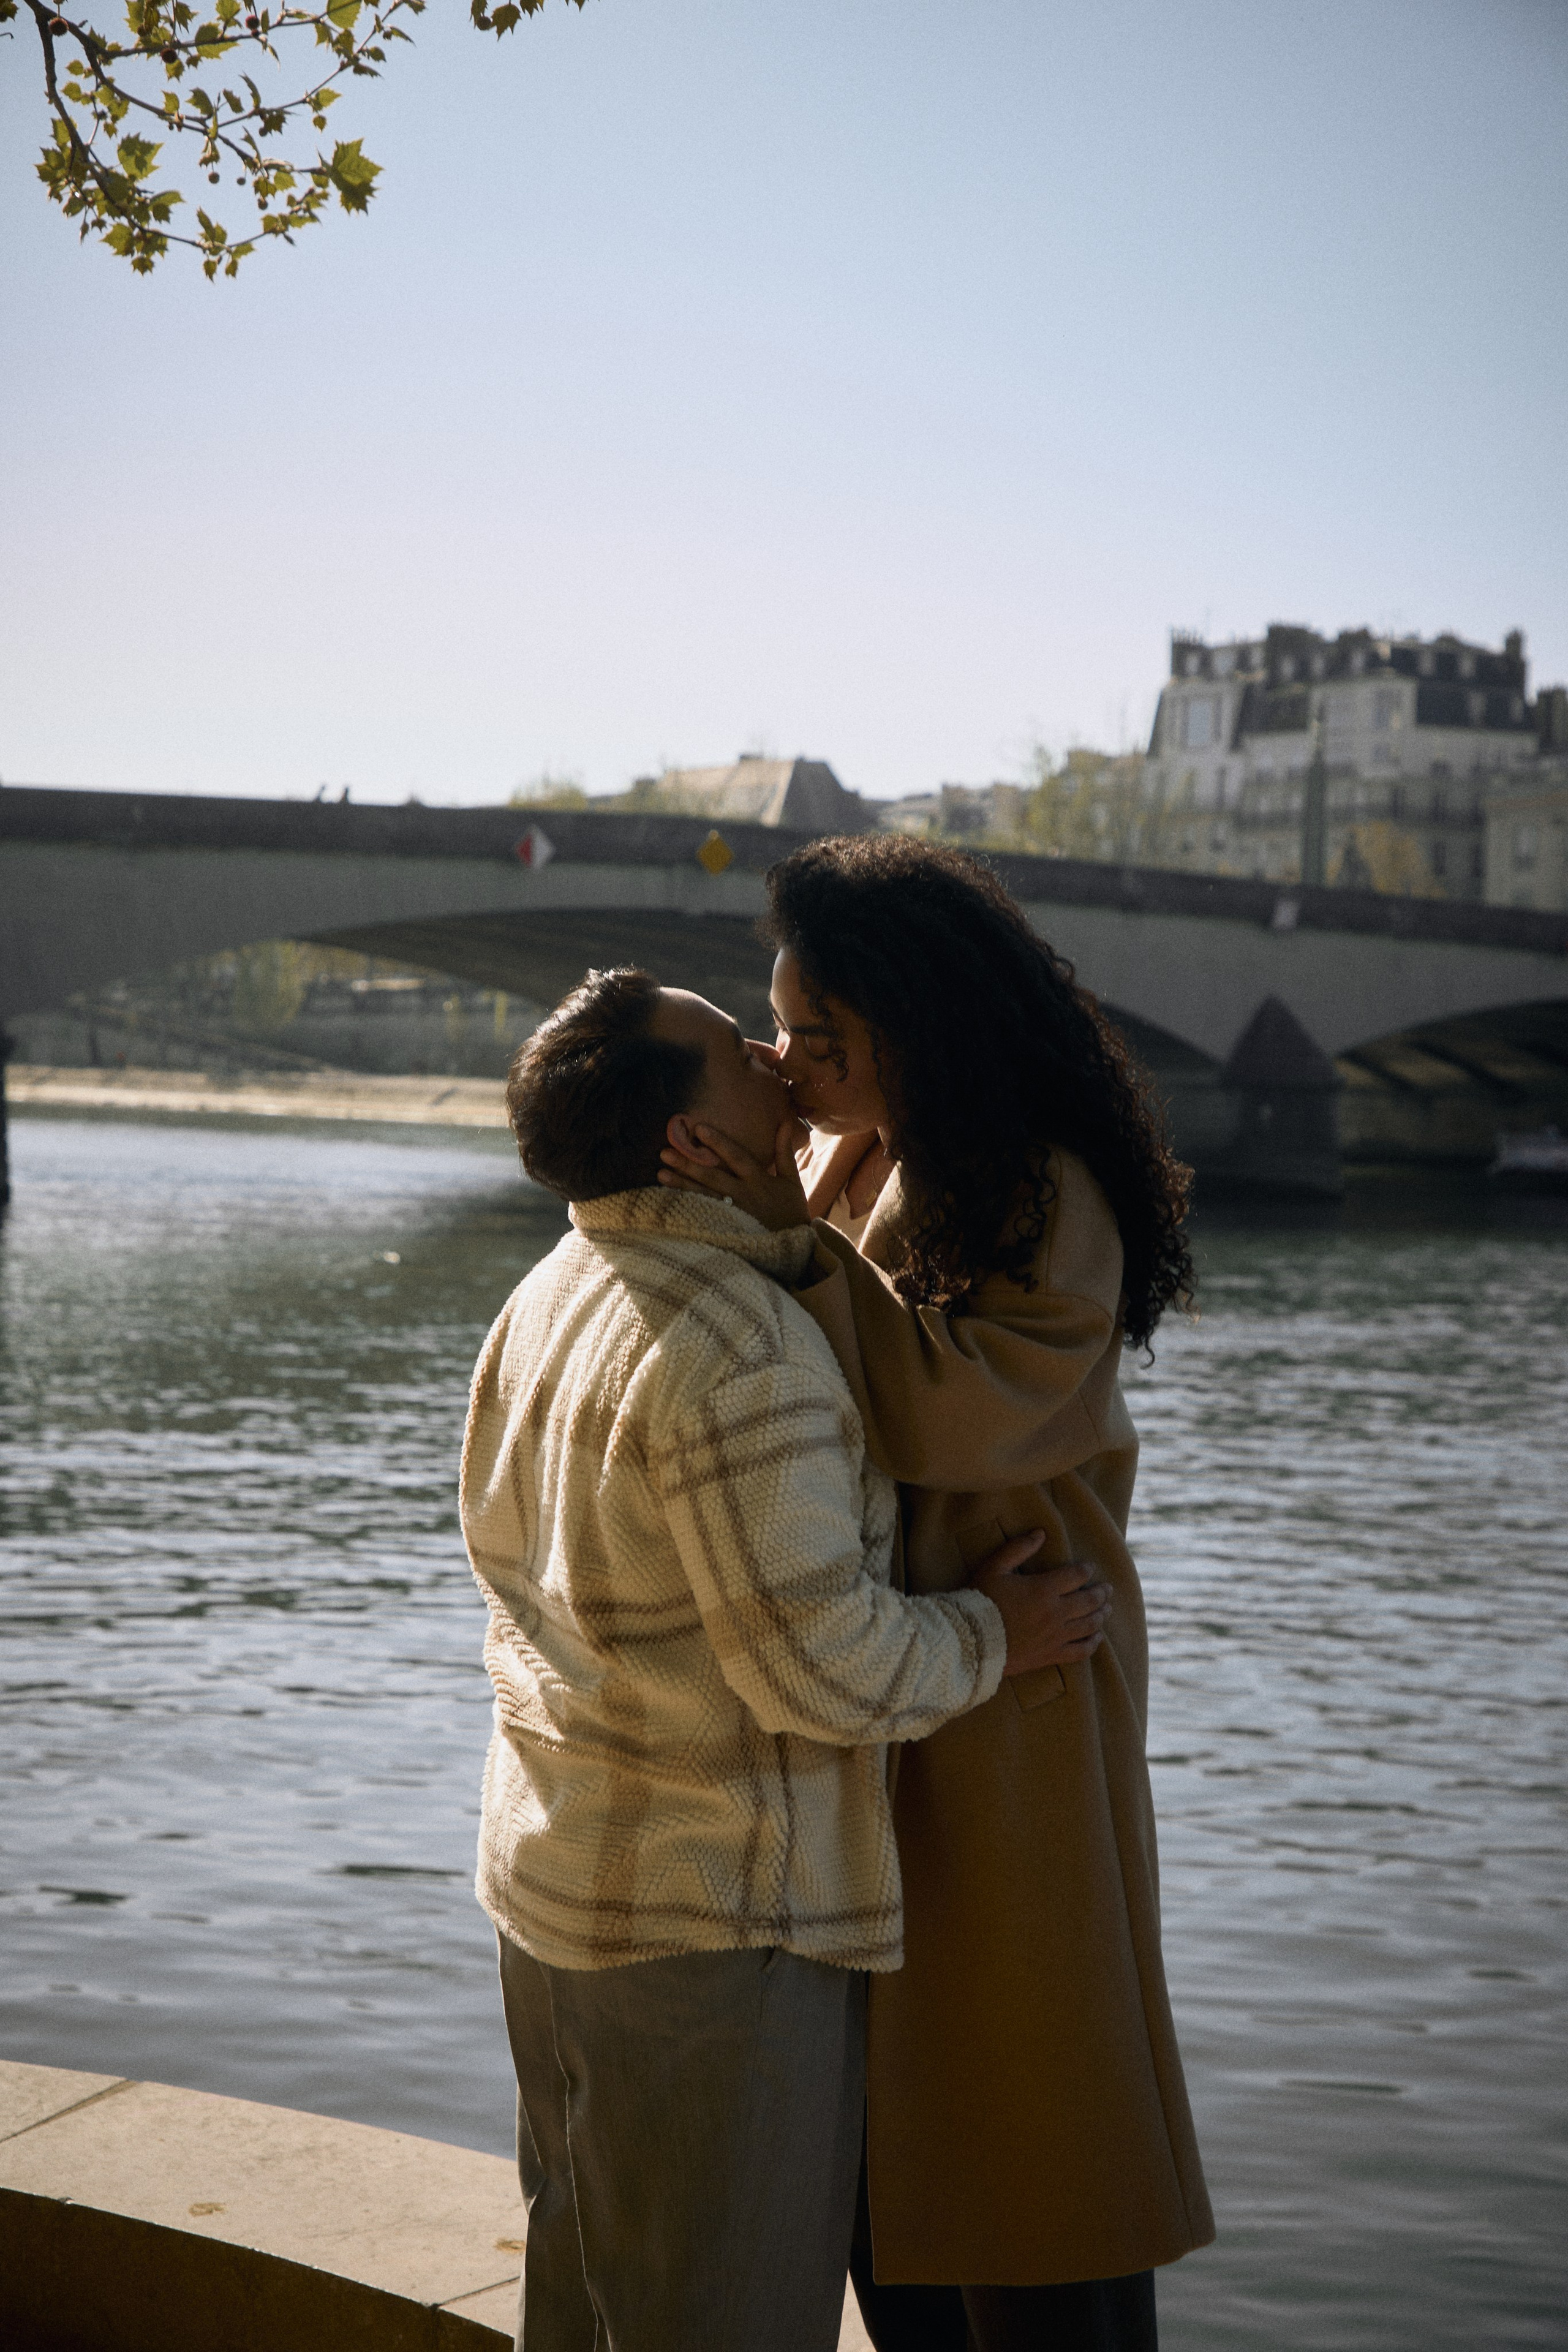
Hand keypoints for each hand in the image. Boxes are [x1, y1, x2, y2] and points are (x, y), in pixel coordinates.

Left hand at [658, 1115, 810, 1232]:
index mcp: (759, 1180)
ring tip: (660, 1174)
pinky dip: (686, 1209)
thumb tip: (784, 1122)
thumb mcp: (792, 1181)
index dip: (719, 1142)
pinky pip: (703, 1218)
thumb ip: (784, 1152)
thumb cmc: (791, 1212)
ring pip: (704, 1197)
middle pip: (713, 1177)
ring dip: (681, 1185)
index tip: (698, 1128)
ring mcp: (734, 1215)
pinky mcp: (726, 1231)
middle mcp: (744, 1196)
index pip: (737, 1156)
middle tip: (665, 1153)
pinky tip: (668, 1202)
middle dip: (689, 1164)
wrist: (793, 1249)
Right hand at [969, 1533, 1112, 1677]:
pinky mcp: (1051, 1655)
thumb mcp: (994, 1568)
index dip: (1086, 1570)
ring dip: (1101, 1615)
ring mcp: (1055, 1636)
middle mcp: (1055, 1613)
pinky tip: (1097, 1638)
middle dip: (1101, 1593)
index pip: (1076, 1576)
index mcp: (1043, 1589)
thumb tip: (1041, 1533)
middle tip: (1108, 1588)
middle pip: (1088, 1601)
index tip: (1090, 1567)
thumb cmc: (980, 1601)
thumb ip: (1018, 1548)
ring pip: (1089, 1625)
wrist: (971, 1642)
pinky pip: (1080, 1651)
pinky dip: (1092, 1643)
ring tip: (1107, 1608)